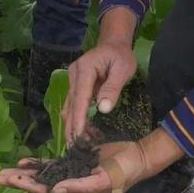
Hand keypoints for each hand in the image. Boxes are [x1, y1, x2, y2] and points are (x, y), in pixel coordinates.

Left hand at [0, 142, 141, 192]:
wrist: (137, 158)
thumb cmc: (124, 172)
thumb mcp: (105, 181)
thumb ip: (80, 187)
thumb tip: (56, 191)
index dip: (30, 187)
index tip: (14, 182)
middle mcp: (71, 188)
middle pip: (41, 186)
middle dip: (21, 181)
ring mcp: (72, 176)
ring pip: (43, 176)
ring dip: (25, 174)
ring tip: (5, 172)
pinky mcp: (74, 164)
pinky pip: (53, 166)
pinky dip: (38, 164)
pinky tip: (25, 161)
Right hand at [62, 7, 137, 144]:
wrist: (112, 44)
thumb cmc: (120, 56)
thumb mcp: (123, 69)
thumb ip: (113, 88)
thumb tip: (103, 109)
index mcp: (84, 69)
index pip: (80, 98)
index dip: (78, 118)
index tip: (77, 136)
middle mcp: (73, 75)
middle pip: (71, 106)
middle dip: (72, 127)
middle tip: (73, 148)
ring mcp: (72, 81)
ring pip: (70, 108)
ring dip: (74, 125)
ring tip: (80, 144)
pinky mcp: (74, 87)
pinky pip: (74, 106)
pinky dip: (78, 119)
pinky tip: (85, 132)